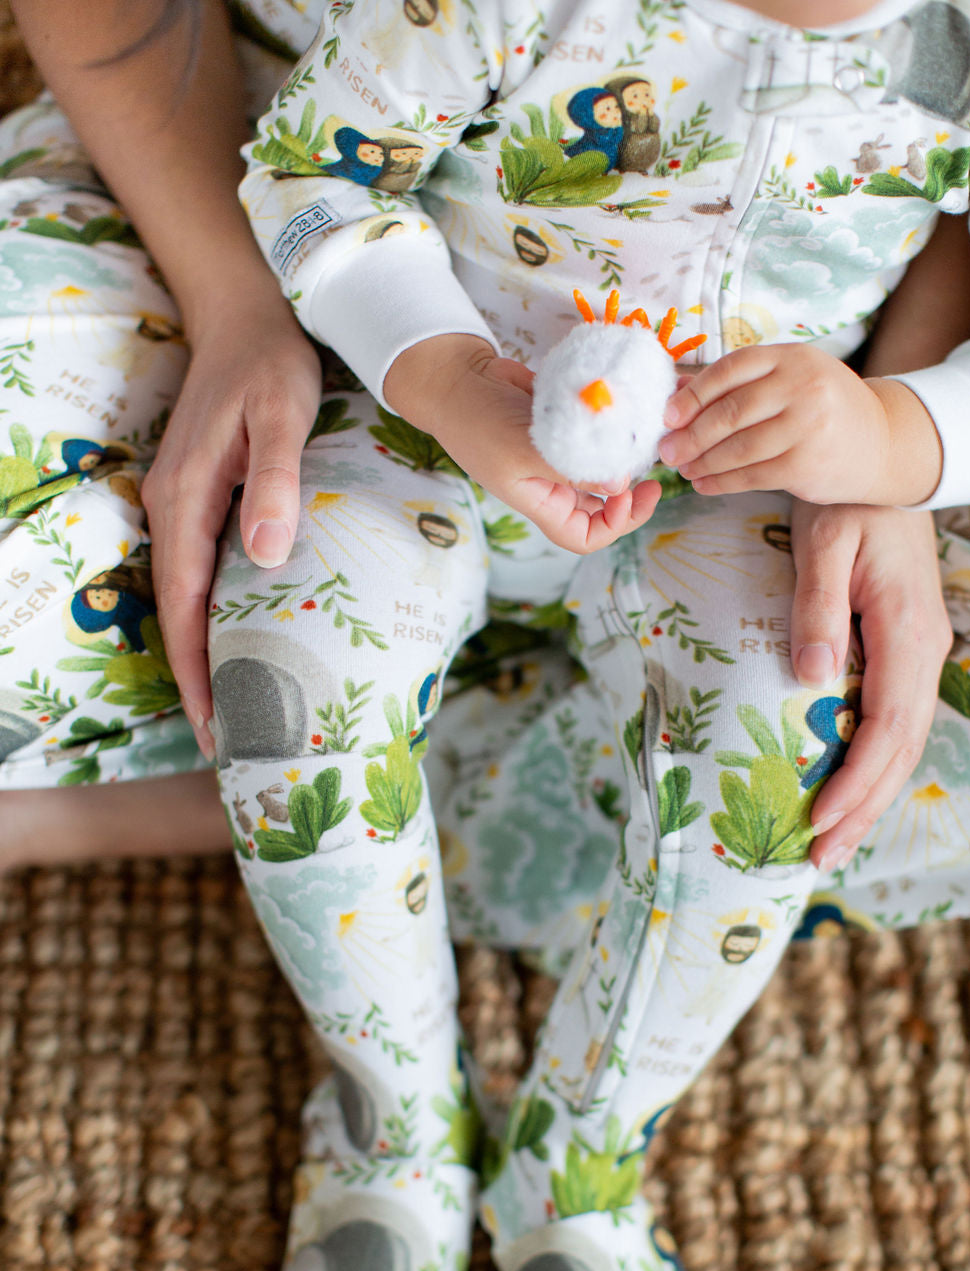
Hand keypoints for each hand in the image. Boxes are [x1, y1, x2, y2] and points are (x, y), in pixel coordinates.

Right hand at [142, 299, 321, 757]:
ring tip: (239, 709)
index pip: (183, 603)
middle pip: (179, 611)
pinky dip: (215, 614)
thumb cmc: (271, 364)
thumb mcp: (284, 415)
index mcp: (187, 499)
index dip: (195, 667)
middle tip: (230, 742)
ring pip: (188, 595)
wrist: (246, 317)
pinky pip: (202, 572)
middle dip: (199, 678)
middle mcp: (173, 509)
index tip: (214, 724)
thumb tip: (268, 558)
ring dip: (206, 651)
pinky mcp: (203, 499)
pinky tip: (243, 639)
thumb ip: (278, 482)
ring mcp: (184, 505)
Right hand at [384, 336, 661, 552]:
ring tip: (642, 438)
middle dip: (629, 495)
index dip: (614, 525)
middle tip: (652, 469)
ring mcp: (560, 456)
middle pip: (602, 508)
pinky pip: (597, 437)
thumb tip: (621, 484)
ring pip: (604, 469)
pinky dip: (613, 428)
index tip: (629, 493)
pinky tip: (627, 413)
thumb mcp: (522, 450)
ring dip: (624, 458)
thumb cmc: (477, 422)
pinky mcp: (567, 426)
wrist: (459, 378)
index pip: (585, 536)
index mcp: (542, 502)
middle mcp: (554, 484)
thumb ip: (571, 467)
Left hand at [658, 344, 941, 507]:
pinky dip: (721, 483)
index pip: (731, 369)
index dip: (694, 393)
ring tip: (683, 469)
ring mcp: (807, 427)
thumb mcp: (790, 380)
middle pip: (731, 412)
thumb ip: (740, 383)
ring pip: (738, 448)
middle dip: (691, 435)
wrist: (881, 442)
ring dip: (702, 462)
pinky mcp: (806, 465)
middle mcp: (802, 387)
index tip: (668, 415)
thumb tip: (676, 391)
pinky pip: (751, 476)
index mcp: (792, 357)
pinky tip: (704, 485)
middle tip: (666, 450)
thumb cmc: (823, 409)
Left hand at [788, 500, 952, 870]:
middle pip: (898, 751)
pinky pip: (892, 723)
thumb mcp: (824, 546)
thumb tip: (813, 680)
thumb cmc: (846, 503)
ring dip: (868, 797)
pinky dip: (871, 765)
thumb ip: (815, 611)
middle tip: (818, 858)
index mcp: (906, 632)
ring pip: (901, 744)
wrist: (881, 466)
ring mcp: (917, 655)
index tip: (818, 819)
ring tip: (831, 843)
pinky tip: (847, 791)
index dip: (855, 781)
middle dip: (861, 809)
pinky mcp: (903, 654)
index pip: (886, 726)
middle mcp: (922, 653)